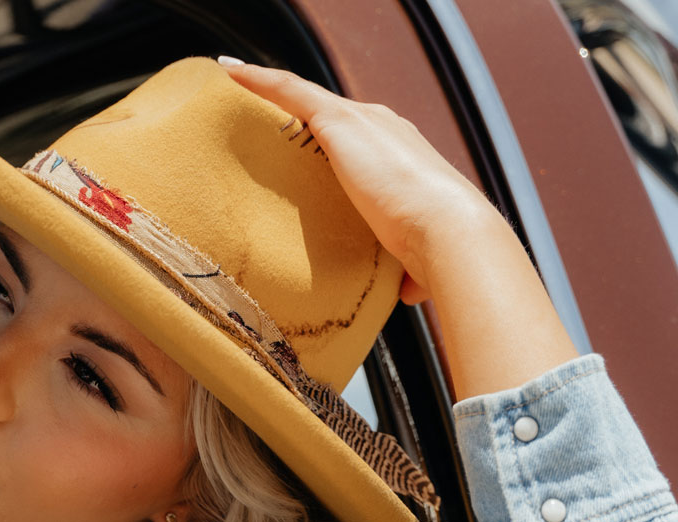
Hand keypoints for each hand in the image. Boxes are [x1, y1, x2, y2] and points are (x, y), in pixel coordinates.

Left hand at [218, 58, 578, 395]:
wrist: (447, 230)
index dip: (332, 139)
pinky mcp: (339, 120)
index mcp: (401, 154)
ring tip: (233, 80)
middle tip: (256, 113)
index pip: (359, 140)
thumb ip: (406, 269)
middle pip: (329, 114)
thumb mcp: (415, 254)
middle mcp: (383, 127)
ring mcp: (362, 119)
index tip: (305, 145)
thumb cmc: (435, 249)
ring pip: (304, 95)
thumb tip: (407, 293)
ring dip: (268, 87)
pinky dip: (260, 79)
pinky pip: (290, 91)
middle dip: (297, 113)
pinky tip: (231, 74)